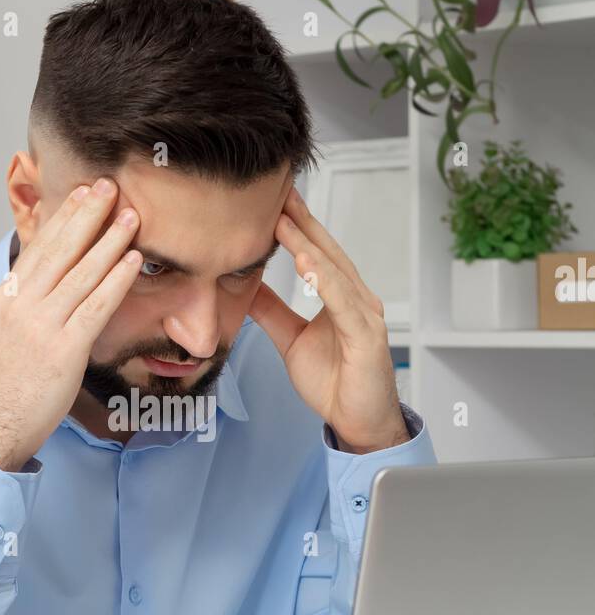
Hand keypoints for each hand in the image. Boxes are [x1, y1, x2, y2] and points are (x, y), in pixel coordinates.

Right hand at [0, 179, 141, 469]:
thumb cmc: (4, 385)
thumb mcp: (6, 332)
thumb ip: (28, 303)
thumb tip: (55, 279)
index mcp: (6, 297)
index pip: (40, 247)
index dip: (65, 217)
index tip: (83, 193)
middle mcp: (21, 306)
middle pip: (60, 250)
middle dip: (88, 215)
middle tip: (110, 186)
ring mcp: (42, 327)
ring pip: (81, 274)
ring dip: (109, 241)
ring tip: (131, 216)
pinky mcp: (64, 351)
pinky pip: (95, 307)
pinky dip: (116, 280)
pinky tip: (133, 261)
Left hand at [248, 186, 407, 452]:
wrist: (359, 424)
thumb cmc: (336, 383)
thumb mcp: (292, 340)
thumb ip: (273, 312)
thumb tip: (247, 286)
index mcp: (341, 298)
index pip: (316, 254)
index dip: (296, 226)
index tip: (271, 200)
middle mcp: (357, 300)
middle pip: (327, 253)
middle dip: (302, 222)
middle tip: (278, 191)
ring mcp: (365, 316)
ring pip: (334, 272)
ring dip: (309, 244)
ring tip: (283, 220)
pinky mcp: (367, 336)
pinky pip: (343, 303)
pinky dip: (325, 279)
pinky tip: (306, 261)